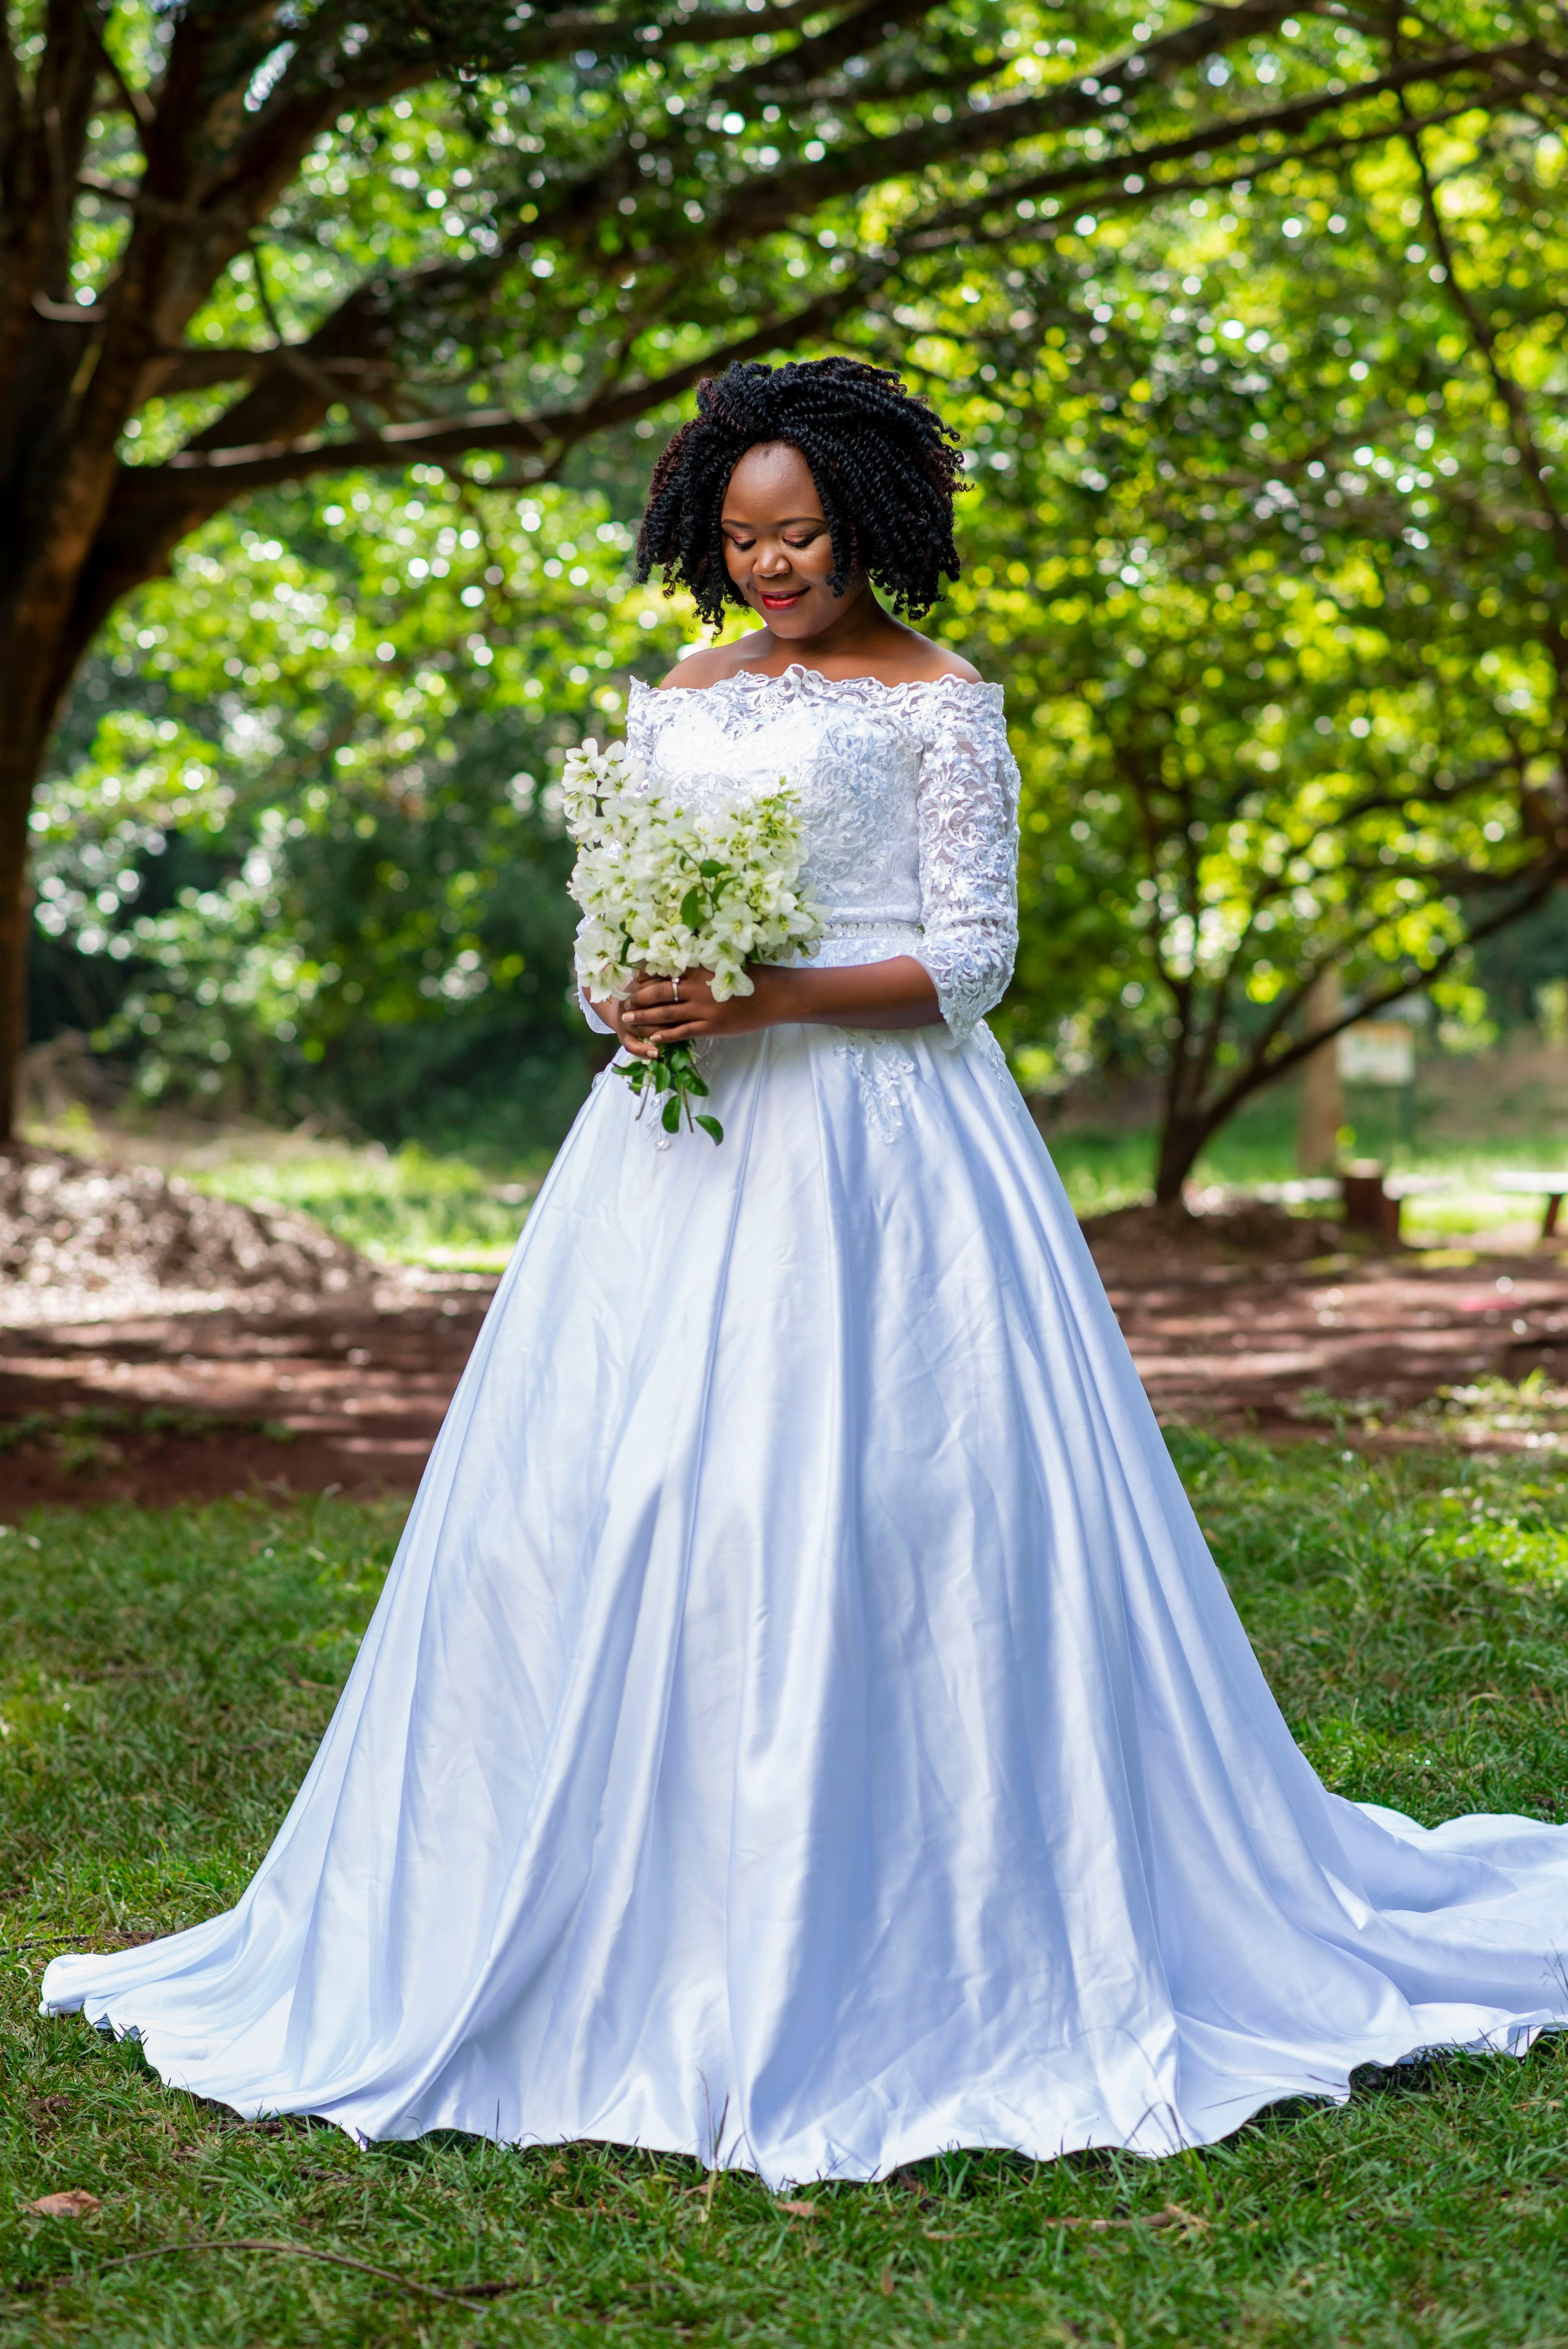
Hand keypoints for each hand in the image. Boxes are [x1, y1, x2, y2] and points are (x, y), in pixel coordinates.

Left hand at [616, 967, 786, 1051]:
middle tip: (624, 1003)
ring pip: (665, 1014)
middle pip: (658, 992)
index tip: (633, 979)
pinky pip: (682, 1032)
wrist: (775, 996)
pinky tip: (653, 1038)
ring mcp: (704, 1009)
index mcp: (700, 969)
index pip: (664, 971)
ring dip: (644, 1018)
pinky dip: (666, 1035)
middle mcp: (698, 988)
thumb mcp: (724, 966)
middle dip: (638, 998)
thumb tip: (683, 966)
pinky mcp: (711, 1027)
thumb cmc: (753, 978)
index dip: (645, 976)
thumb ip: (703, 968)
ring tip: (629, 1020)